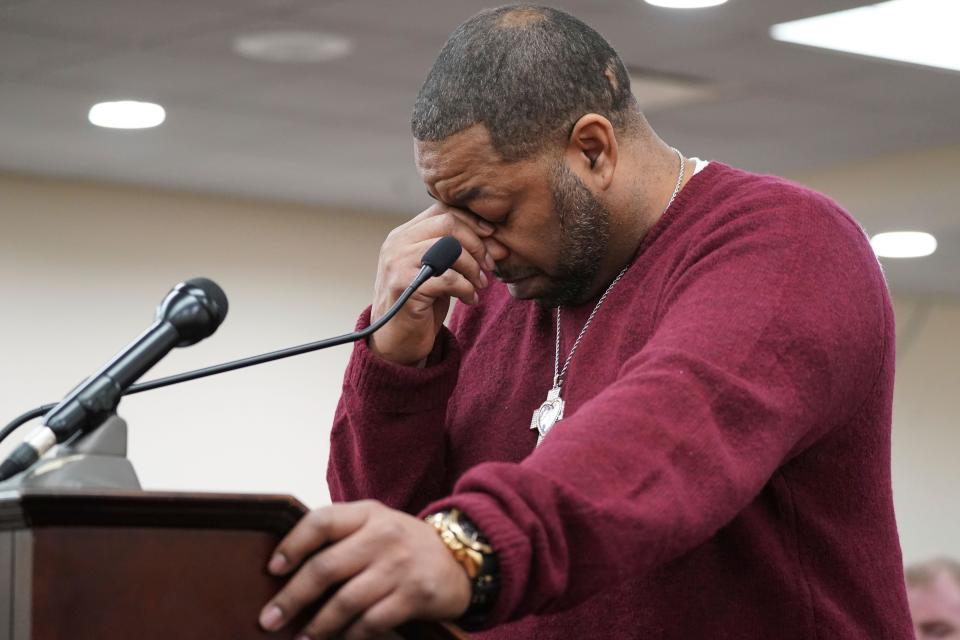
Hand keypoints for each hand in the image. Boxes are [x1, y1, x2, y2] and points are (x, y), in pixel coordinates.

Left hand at [259, 500, 471, 638]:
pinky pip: (371, 622)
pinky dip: (350, 636)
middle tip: (269, 619)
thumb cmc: (404, 545)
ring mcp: (400, 565)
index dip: (292, 545)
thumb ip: (341, 537)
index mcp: (368, 513)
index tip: (273, 569)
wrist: (461, 557)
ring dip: (317, 626)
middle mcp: (383, 535)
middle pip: (326, 567)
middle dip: (292, 598)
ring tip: (301, 639)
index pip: (321, 522)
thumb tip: (288, 570)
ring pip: (345, 601)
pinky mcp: (415, 594)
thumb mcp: (376, 525)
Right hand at [370, 203, 503, 364]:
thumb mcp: (440, 271)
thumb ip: (459, 252)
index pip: (442, 210)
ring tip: (480, 284)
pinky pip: (449, 279)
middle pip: (448, 223)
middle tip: (490, 265)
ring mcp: (398, 264)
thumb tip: (500, 244)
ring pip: (450, 248)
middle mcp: (397, 244)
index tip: (492, 237)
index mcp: (404, 235)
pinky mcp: (405, 287)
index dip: (472, 221)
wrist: (397, 341)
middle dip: (476, 243)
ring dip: (473, 268)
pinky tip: (470, 300)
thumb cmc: (422, 303)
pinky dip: (467, 289)